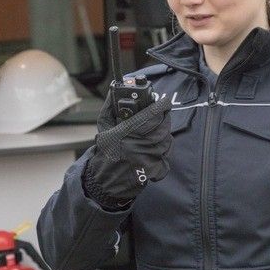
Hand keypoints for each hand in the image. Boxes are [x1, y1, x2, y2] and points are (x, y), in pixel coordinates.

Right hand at [83, 94, 172, 208]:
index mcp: (123, 131)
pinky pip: (166, 155)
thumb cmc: (105, 151)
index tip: (163, 101)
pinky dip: (164, 150)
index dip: (159, 106)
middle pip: (161, 126)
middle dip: (164, 118)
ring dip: (165, 134)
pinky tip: (155, 148)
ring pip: (166, 140)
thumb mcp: (103, 126)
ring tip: (157, 132)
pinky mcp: (153, 169)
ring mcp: (146, 158)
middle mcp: (136, 144)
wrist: (105, 180)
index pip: (149, 115)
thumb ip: (109, 106)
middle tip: (162, 114)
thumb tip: (114, 89)